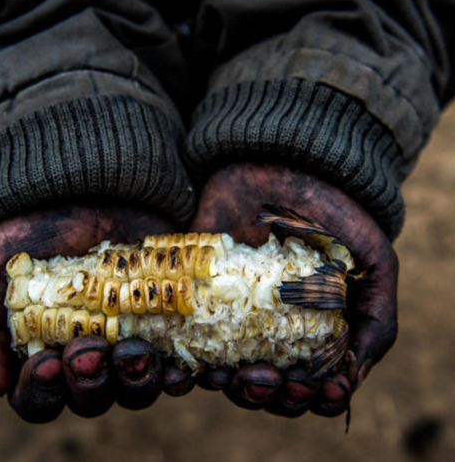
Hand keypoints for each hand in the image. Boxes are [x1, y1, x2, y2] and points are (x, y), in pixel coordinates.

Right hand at [0, 204, 193, 422]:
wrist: (74, 187)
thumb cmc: (20, 233)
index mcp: (38, 355)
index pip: (38, 398)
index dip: (42, 391)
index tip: (47, 360)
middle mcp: (84, 357)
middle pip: (93, 400)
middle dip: (91, 384)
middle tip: (91, 348)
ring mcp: (126, 340)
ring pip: (136, 388)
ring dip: (137, 382)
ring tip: (134, 352)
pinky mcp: (161, 320)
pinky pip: (176, 360)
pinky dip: (180, 372)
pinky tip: (181, 367)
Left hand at [190, 162, 397, 417]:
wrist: (277, 162)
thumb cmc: (332, 212)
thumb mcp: (371, 262)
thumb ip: (376, 320)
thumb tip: (351, 383)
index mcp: (313, 333)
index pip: (313, 387)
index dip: (317, 399)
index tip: (320, 390)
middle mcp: (270, 332)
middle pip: (266, 387)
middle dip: (271, 394)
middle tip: (273, 379)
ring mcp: (230, 317)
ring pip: (226, 372)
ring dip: (230, 385)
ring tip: (232, 374)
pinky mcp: (195, 297)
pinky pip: (185, 341)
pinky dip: (186, 363)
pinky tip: (194, 365)